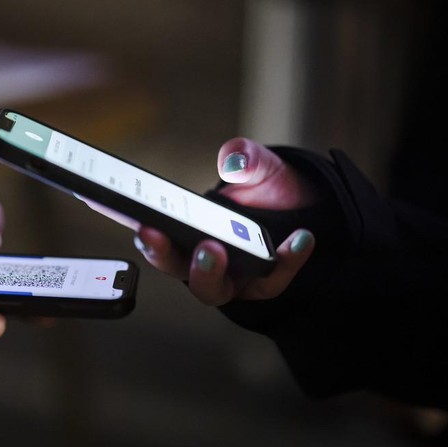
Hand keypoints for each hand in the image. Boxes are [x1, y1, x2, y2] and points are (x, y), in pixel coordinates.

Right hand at [135, 137, 317, 305]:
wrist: (299, 205)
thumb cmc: (261, 186)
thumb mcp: (254, 164)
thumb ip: (243, 156)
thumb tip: (233, 160)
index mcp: (183, 231)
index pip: (157, 241)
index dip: (149, 239)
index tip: (146, 226)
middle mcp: (199, 260)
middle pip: (177, 269)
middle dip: (171, 257)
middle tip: (180, 239)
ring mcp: (228, 277)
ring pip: (213, 290)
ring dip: (210, 273)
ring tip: (219, 249)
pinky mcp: (262, 285)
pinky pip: (270, 281)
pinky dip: (286, 261)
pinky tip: (301, 239)